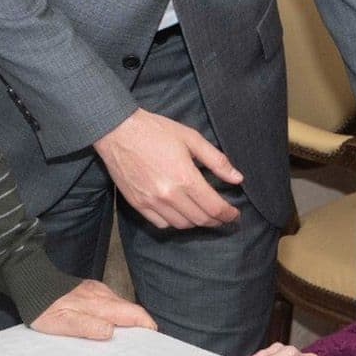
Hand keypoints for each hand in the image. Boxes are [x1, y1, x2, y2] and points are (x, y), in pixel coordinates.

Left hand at [30, 279, 156, 338]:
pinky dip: (115, 315)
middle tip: (141, 345)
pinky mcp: (90, 290)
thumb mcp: (62, 323)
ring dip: (127, 321)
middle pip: (131, 310)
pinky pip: (109, 303)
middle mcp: (103, 294)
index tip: (153, 340)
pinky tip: (107, 326)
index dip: (147, 326)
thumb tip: (110, 331)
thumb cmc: (44, 308)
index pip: (134, 313)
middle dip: (140, 326)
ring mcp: (97, 291)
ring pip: (120, 307)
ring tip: (125, 340)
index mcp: (100, 304)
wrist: (32, 285)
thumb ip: (87, 326)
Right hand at [94, 108, 242, 229]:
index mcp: (185, 177)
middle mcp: (169, 194)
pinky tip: (180, 212)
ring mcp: (151, 202)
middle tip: (223, 216)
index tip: (234, 214)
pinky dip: (174, 222)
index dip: (228, 214)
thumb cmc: (155, 131)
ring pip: (182, 225)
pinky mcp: (137, 204)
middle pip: (200, 219)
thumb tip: (237, 178)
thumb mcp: (191, 138)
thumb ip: (217, 160)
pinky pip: (161, 224)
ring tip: (203, 214)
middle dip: (216, 220)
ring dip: (196, 222)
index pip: (214, 207)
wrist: (118, 131)